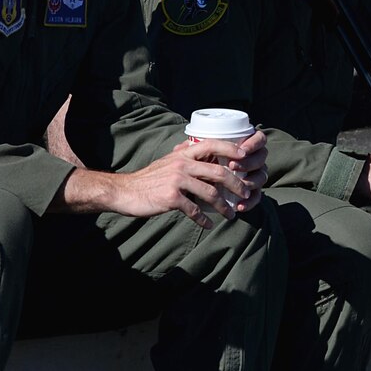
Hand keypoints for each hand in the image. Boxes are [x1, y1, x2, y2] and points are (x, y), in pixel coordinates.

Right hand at [71, 131, 265, 228]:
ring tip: (231, 215)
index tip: (246, 157)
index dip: (231, 149)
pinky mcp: (171, 198)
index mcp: (183, 154)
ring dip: (224, 206)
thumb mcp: (168, 162)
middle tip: (245, 194)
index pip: (212, 145)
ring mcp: (177, 181)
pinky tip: (208, 225)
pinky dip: (204, 219)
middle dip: (236, 184)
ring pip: (210, 192)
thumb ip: (186, 158)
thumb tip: (204, 154)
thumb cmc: (149, 179)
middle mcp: (182, 164)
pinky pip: (194, 210)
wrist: (124, 191)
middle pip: (218, 172)